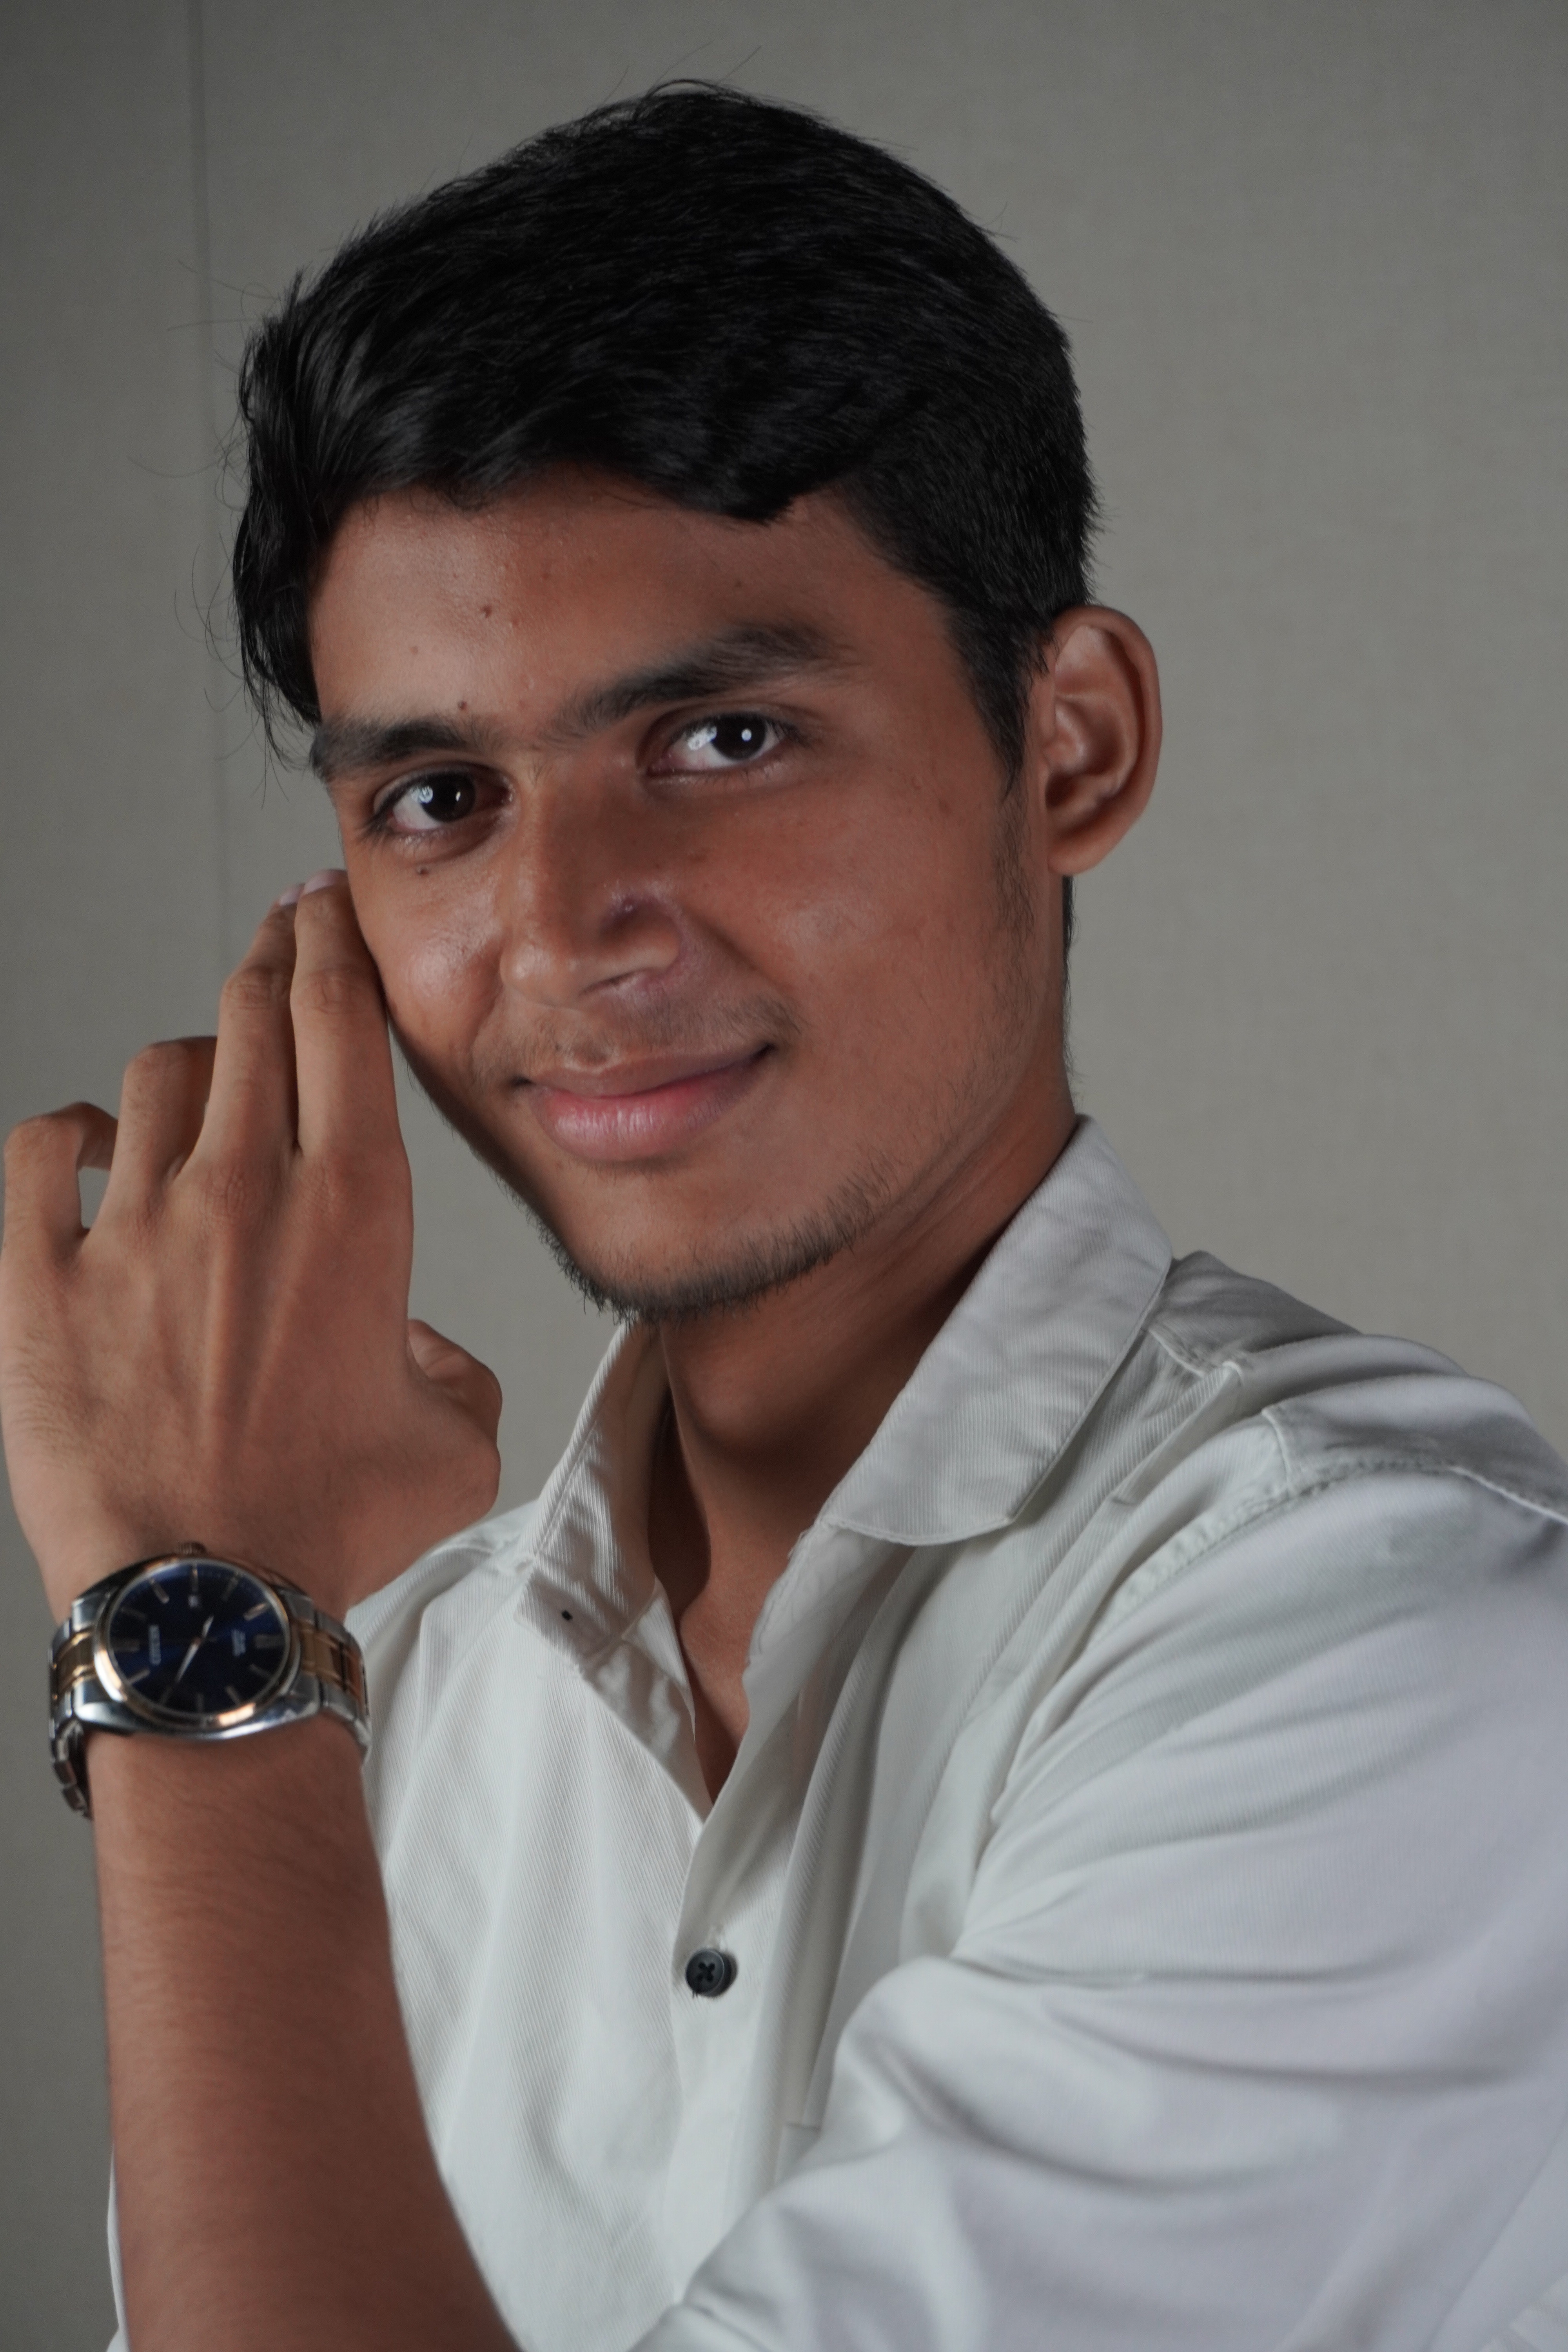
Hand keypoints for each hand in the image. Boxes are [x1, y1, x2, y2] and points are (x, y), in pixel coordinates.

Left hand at [0, 873, 501, 1622]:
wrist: (210, 1604)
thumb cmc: (330, 1528)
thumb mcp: (456, 1443)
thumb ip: (455, 1369)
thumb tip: (411, 1348)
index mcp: (353, 1213)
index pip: (339, 1022)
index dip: (333, 944)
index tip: (328, 909)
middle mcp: (244, 1194)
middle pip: (251, 1019)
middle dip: (269, 961)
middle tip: (276, 942)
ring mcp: (134, 1231)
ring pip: (156, 1074)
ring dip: (186, 1065)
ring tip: (198, 1087)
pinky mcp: (41, 1282)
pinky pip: (40, 1152)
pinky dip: (65, 1133)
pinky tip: (88, 1146)